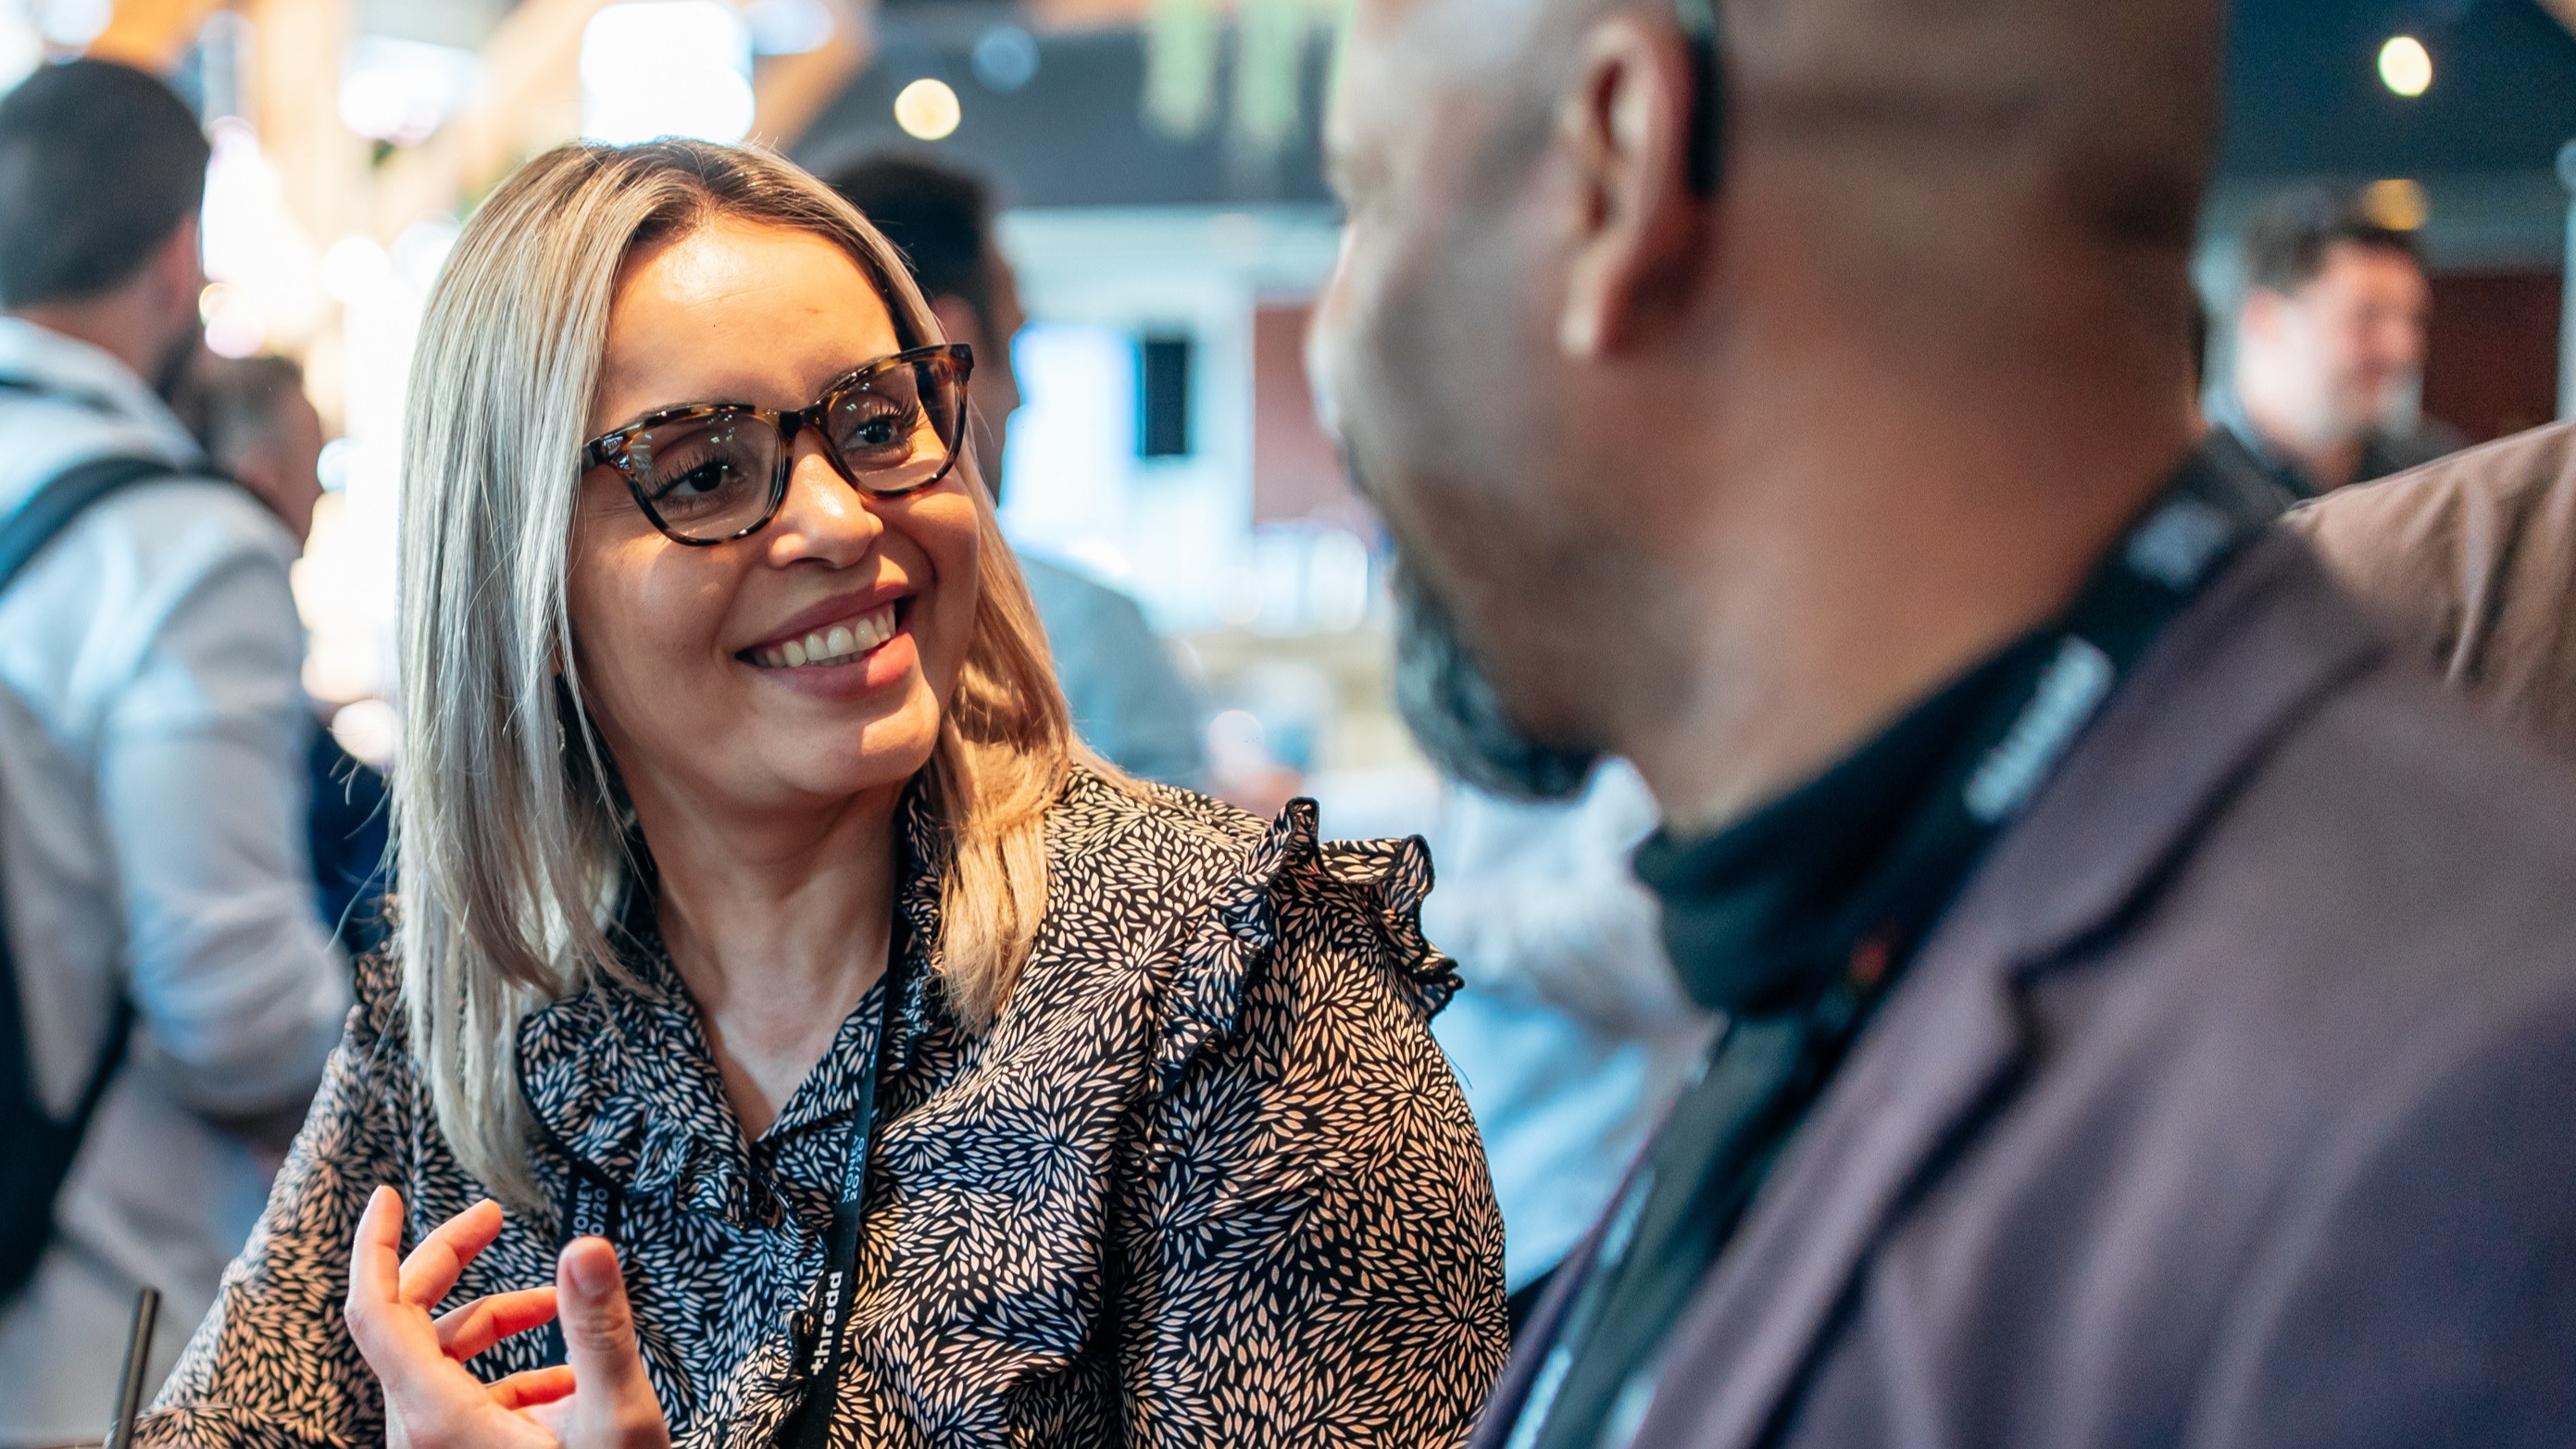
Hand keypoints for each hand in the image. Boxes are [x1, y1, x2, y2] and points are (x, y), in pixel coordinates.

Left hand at [345, 1186, 670, 1448]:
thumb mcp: (615, 1422)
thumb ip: (599, 1331)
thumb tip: (587, 1248)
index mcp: (437, 1419)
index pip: (375, 1311)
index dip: (378, 1246)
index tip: (388, 1195)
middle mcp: (423, 1436)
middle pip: (407, 1326)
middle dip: (450, 1264)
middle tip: (494, 1219)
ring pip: (441, 1364)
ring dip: (493, 1321)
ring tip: (553, 1306)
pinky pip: (466, 1404)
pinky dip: (510, 1374)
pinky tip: (564, 1379)